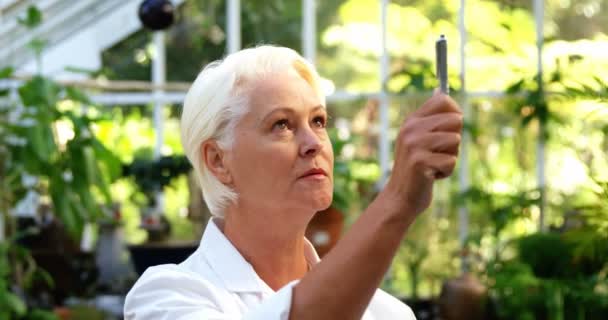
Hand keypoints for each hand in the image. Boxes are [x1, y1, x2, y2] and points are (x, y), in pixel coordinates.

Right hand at [384, 90, 462, 217]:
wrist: (400, 198)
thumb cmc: (416, 169)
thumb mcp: (419, 139)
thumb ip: (431, 118)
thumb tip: (441, 90)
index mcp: (412, 120)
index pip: (443, 100)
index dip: (455, 112)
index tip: (451, 128)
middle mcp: (411, 129)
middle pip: (455, 120)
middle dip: (454, 140)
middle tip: (438, 153)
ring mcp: (414, 145)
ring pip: (456, 141)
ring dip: (451, 157)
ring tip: (434, 165)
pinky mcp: (420, 162)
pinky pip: (451, 161)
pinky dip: (446, 172)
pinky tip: (431, 176)